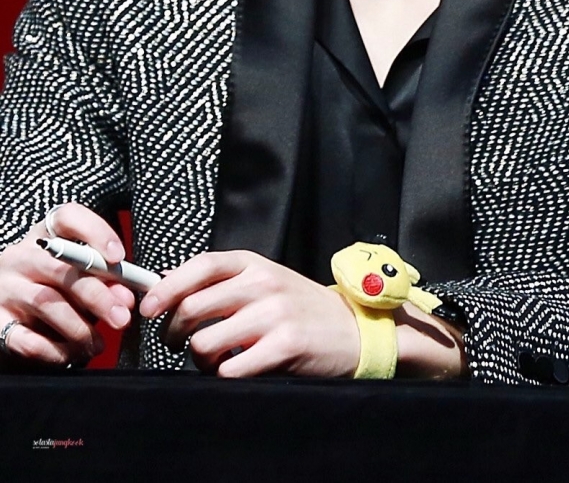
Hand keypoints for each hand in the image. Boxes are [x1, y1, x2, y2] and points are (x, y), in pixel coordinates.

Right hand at [0, 202, 134, 367]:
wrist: (6, 312)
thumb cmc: (54, 288)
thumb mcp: (78, 276)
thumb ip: (104, 283)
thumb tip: (125, 299)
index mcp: (45, 235)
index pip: (68, 217)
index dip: (96, 233)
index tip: (119, 258)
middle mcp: (21, 257)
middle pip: (61, 268)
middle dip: (97, 296)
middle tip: (123, 318)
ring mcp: (5, 288)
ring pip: (45, 303)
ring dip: (79, 328)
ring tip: (98, 345)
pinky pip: (25, 339)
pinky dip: (53, 350)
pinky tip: (71, 355)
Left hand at [140, 250, 360, 377]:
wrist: (351, 328)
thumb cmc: (299, 307)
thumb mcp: (264, 280)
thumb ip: (223, 282)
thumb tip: (168, 285)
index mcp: (253, 263)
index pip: (199, 266)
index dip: (165, 288)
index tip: (148, 308)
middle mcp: (262, 282)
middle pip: (192, 307)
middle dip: (174, 333)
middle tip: (178, 344)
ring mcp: (274, 314)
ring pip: (205, 342)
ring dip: (200, 360)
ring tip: (214, 360)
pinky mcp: (284, 345)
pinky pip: (230, 368)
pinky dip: (223, 375)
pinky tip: (235, 369)